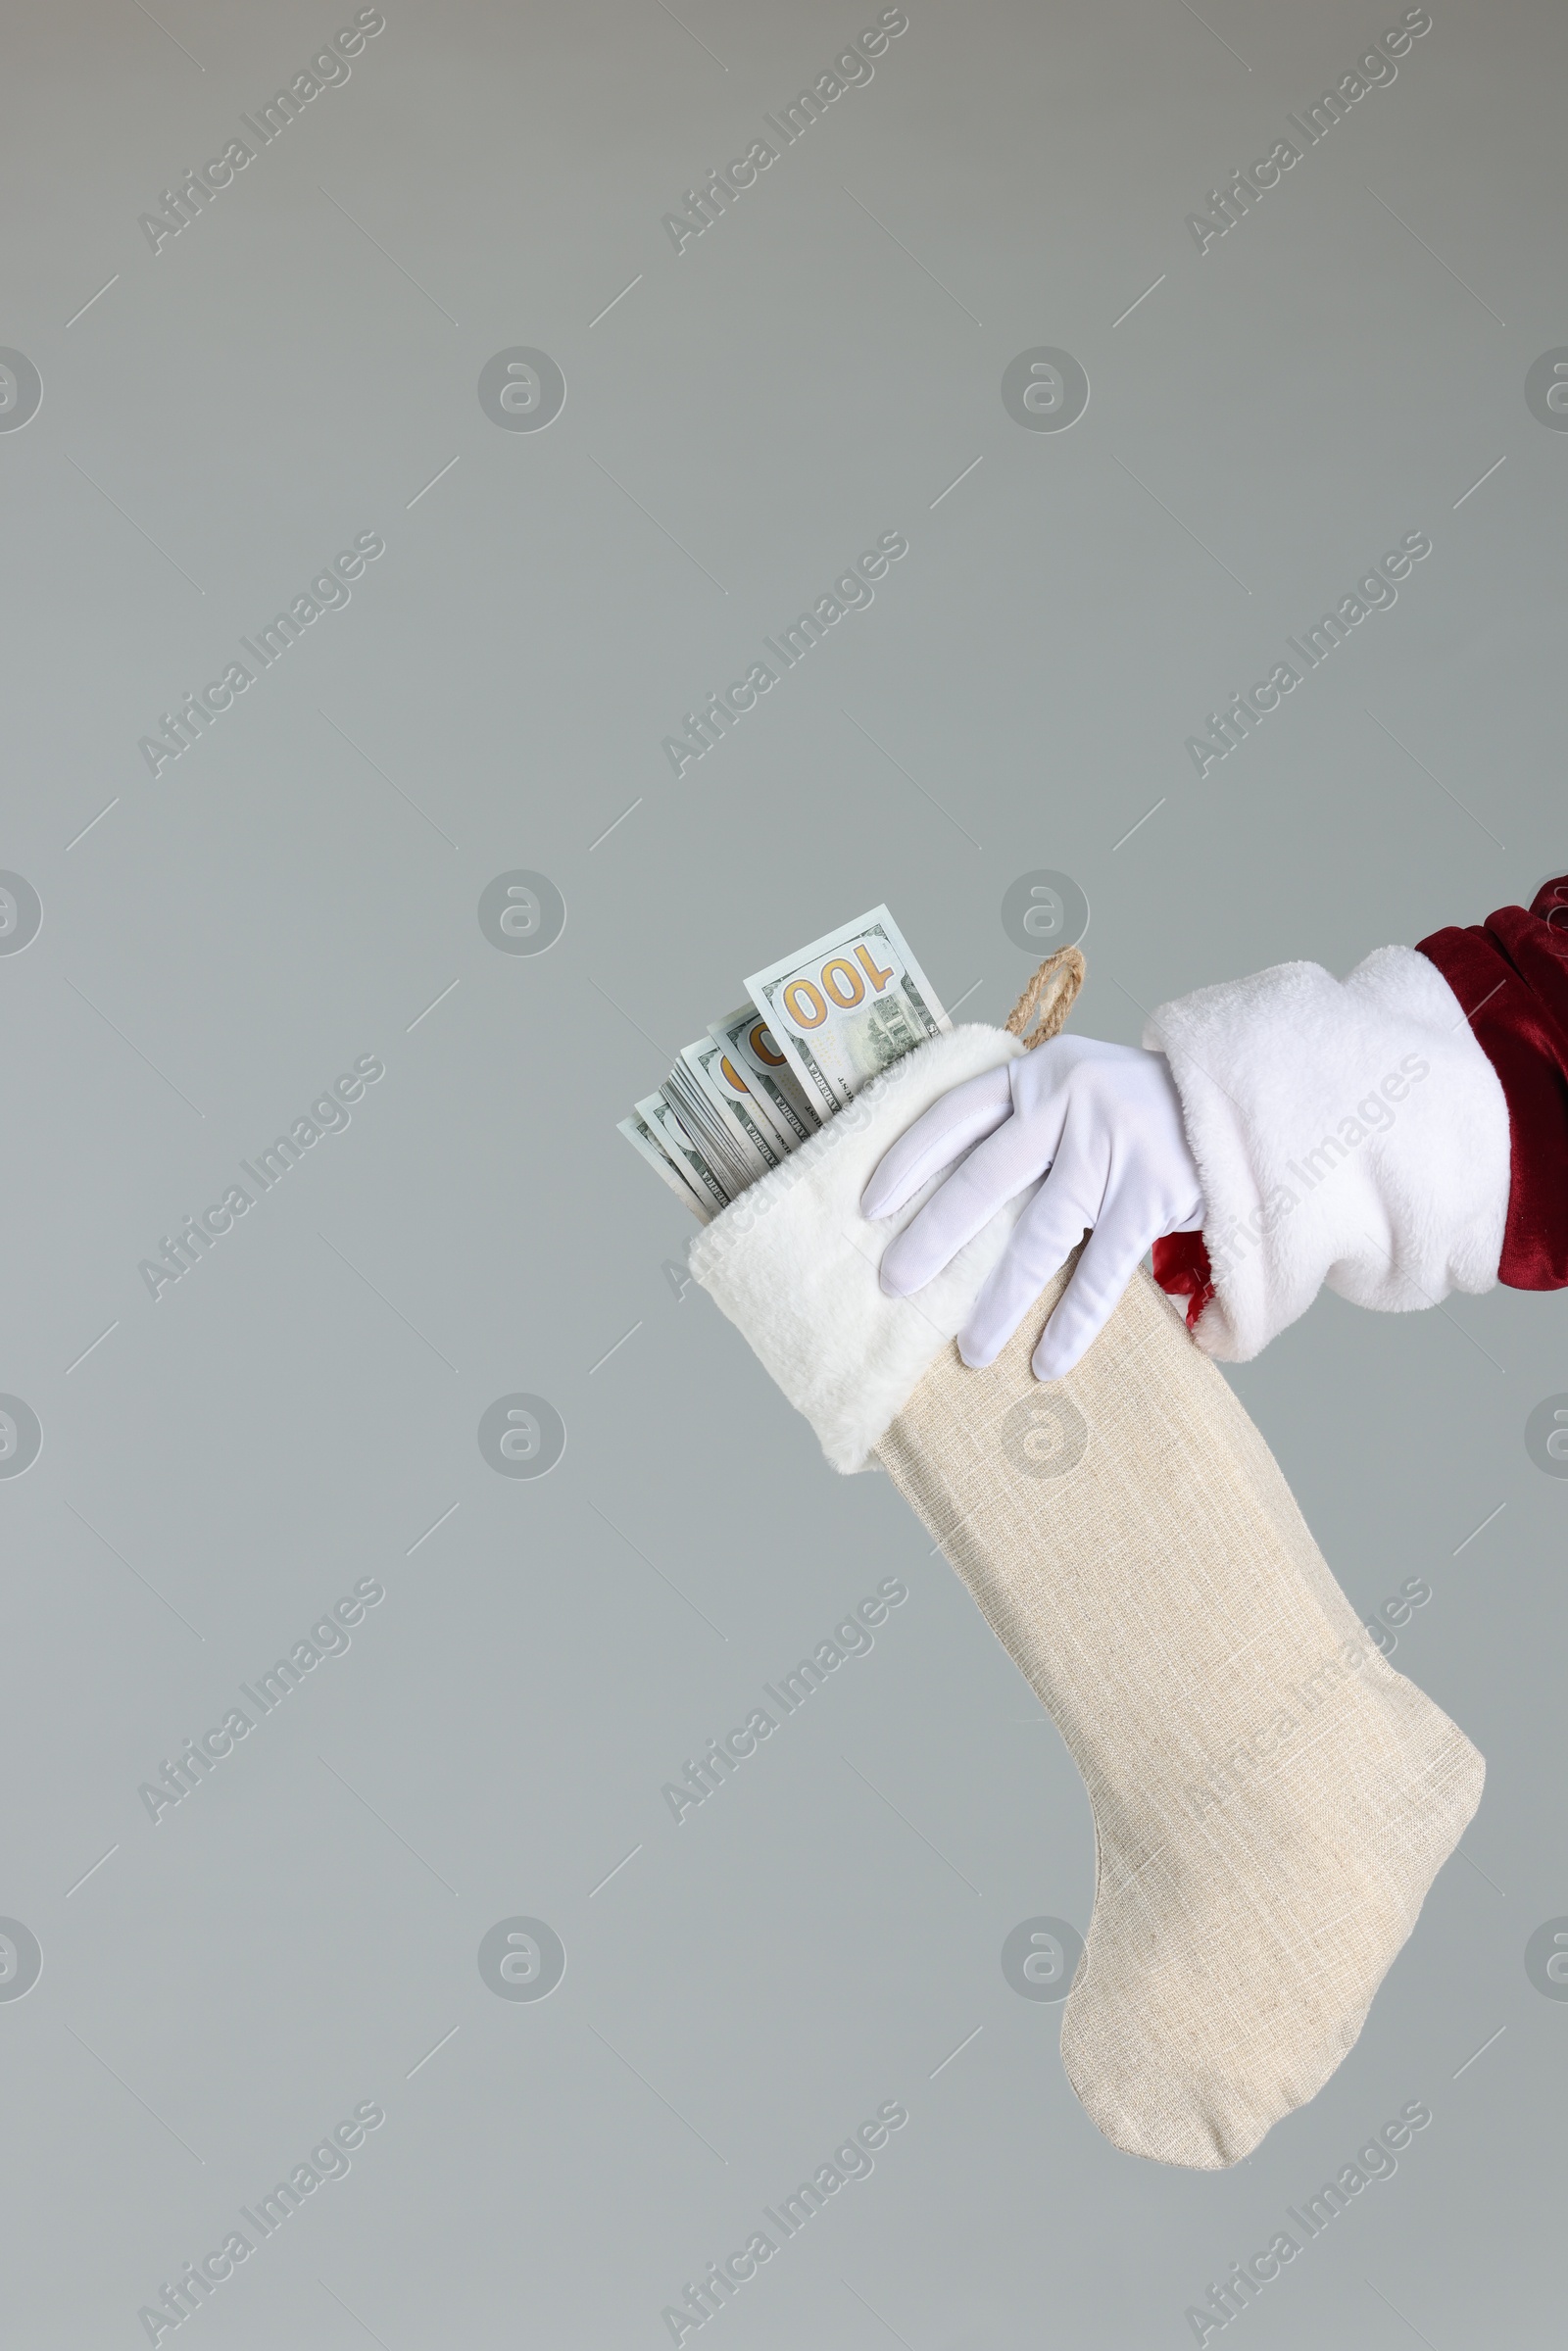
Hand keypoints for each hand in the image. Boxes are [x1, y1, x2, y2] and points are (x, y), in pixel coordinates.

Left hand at [861, 1035, 1204, 1379]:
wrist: (1245, 1096)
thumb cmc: (1145, 1106)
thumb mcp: (1081, 1085)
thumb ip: (1028, 1121)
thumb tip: (950, 1201)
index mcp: (1039, 1073)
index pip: (955, 1113)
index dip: (908, 1160)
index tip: (867, 1207)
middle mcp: (1069, 1100)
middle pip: (984, 1177)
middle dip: (933, 1237)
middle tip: (892, 1285)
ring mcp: (1114, 1145)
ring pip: (1039, 1236)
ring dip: (999, 1299)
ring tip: (970, 1350)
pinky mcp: (1154, 1192)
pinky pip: (1103, 1272)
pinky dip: (1072, 1322)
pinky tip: (1046, 1361)